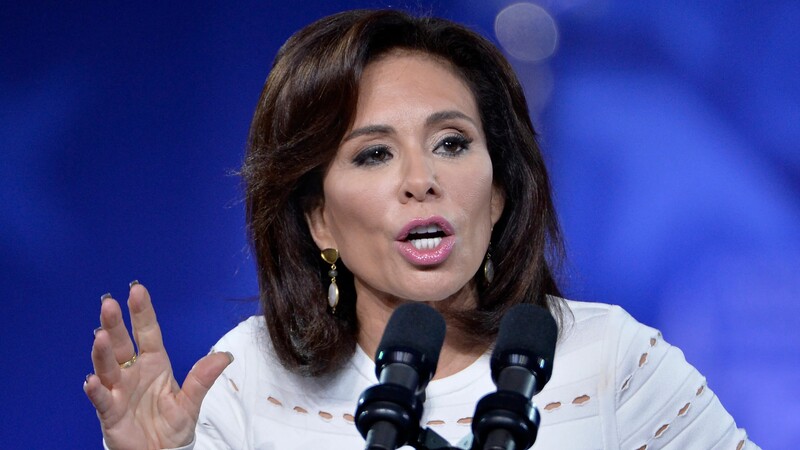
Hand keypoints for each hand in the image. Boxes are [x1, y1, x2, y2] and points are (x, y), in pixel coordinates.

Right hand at [84, 283, 232, 449]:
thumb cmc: (173, 426)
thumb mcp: (191, 401)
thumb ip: (203, 378)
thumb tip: (225, 356)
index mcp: (154, 363)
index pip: (147, 332)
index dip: (142, 313)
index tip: (137, 290)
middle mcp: (133, 372)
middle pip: (122, 344)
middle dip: (115, 324)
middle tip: (108, 304)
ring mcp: (119, 391)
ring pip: (107, 367)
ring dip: (102, 353)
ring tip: (100, 336)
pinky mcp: (110, 412)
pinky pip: (101, 399)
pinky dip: (96, 390)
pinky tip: (92, 380)